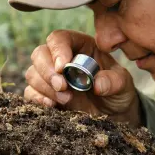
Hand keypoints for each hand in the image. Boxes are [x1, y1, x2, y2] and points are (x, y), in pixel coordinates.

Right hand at [25, 30, 140, 125]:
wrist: (113, 115)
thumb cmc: (118, 92)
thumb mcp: (123, 85)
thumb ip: (114, 81)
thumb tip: (97, 84)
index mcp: (80, 46)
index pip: (60, 38)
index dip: (58, 50)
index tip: (62, 67)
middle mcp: (61, 58)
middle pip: (40, 54)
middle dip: (47, 71)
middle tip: (62, 86)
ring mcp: (51, 77)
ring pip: (32, 73)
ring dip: (45, 87)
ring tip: (66, 100)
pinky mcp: (45, 95)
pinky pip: (30, 93)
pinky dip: (37, 99)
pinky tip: (51, 106)